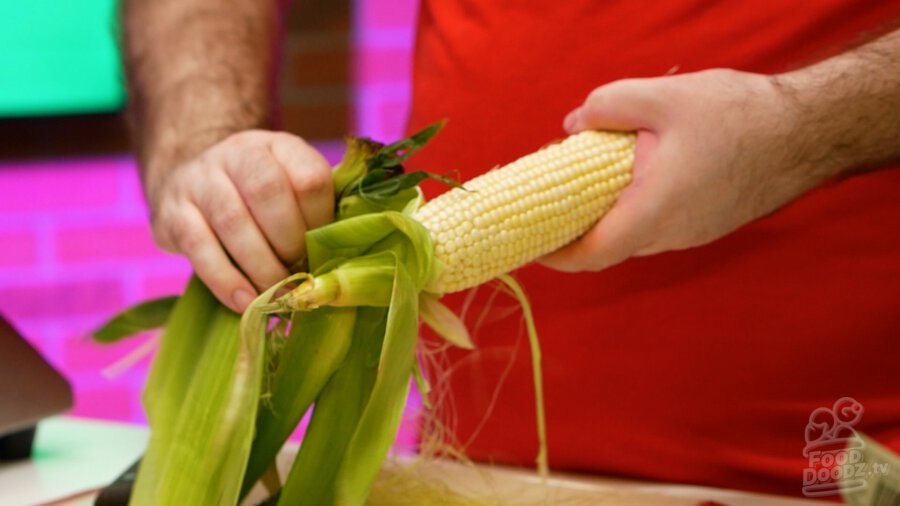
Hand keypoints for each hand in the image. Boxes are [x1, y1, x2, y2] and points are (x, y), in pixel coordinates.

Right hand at [145, 130, 333, 311]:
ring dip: (261, 265)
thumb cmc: (257, 200)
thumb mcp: (289, 190)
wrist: (190, 183)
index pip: (309, 177)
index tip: (323, 251)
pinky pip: (199, 248)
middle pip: (267, 192)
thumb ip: (315, 214)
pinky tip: (245, 301)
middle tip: (300, 273)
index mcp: (278, 147)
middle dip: (289, 241)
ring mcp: (199, 180)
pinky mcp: (172, 212)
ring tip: (278, 295)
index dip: (320, 221)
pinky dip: (226, 280)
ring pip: (232, 220)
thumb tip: (340, 262)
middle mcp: (236, 154)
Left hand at [541, 68, 828, 271]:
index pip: (593, 254)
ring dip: (606, 218)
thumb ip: (608, 106)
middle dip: (575, 229)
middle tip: (550, 200)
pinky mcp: (706, 227)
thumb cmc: (738, 115)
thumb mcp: (663, 96)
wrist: (807, 133)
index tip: (532, 244)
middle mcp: (672, 235)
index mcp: (655, 210)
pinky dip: (633, 213)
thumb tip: (572, 125)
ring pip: (634, 237)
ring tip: (588, 182)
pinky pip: (657, 228)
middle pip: (609, 247)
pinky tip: (632, 178)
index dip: (556, 256)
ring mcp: (692, 235)